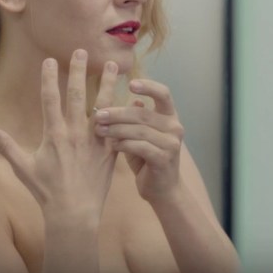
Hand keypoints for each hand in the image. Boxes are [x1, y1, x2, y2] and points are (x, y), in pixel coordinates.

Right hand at [0, 49, 119, 220]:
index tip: (49, 59)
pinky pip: (120, 127)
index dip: (49, 77)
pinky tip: (135, 100)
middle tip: (82, 51)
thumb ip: (5, 146)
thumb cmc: (47, 192)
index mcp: (53, 135)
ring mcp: (94, 141)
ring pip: (104, 106)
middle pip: (77, 95)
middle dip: (79, 71)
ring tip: (115, 66)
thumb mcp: (23, 168)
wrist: (74, 213)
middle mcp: (75, 134)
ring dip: (108, 84)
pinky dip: (127, 113)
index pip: (49, 99)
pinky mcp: (109, 151)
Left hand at [93, 79, 184, 202]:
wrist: (161, 189)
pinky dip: (123, 144)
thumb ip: (136, 118)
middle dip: (117, 113)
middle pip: (142, 113)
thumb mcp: (140, 134)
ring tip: (98, 129)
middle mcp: (174, 127)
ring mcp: (171, 143)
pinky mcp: (164, 159)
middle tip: (97, 114)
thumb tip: (132, 99)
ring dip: (115, 129)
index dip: (148, 86)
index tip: (130, 83)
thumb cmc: (147, 158)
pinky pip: (139, 146)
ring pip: (139, 130)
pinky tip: (112, 145)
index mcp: (170, 116)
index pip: (164, 93)